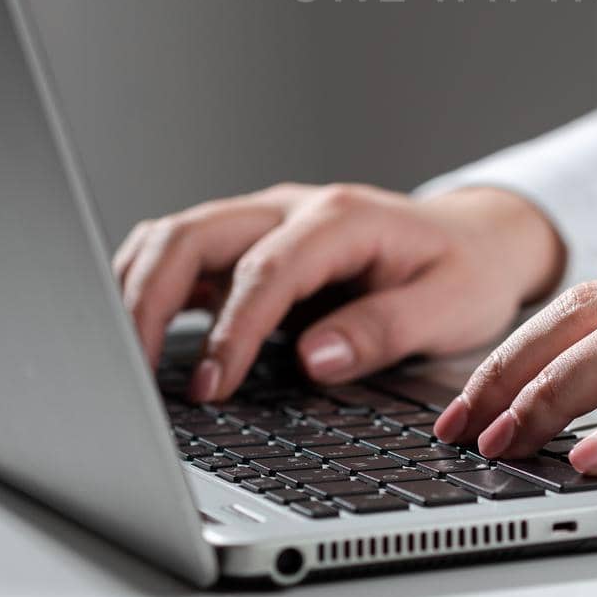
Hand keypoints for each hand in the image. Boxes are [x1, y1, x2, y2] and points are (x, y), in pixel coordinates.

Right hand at [114, 184, 563, 401]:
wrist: (475, 240)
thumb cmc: (464, 273)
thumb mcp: (448, 307)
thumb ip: (381, 330)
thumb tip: (313, 358)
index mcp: (341, 219)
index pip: (266, 270)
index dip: (232, 331)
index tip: (212, 388)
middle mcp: (291, 209)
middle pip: (194, 235)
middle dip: (150, 301)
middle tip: (133, 375)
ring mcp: (264, 222)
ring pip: (174, 236)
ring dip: (137, 289)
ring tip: (122, 360)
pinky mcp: (249, 246)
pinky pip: (181, 255)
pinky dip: (149, 288)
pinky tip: (139, 337)